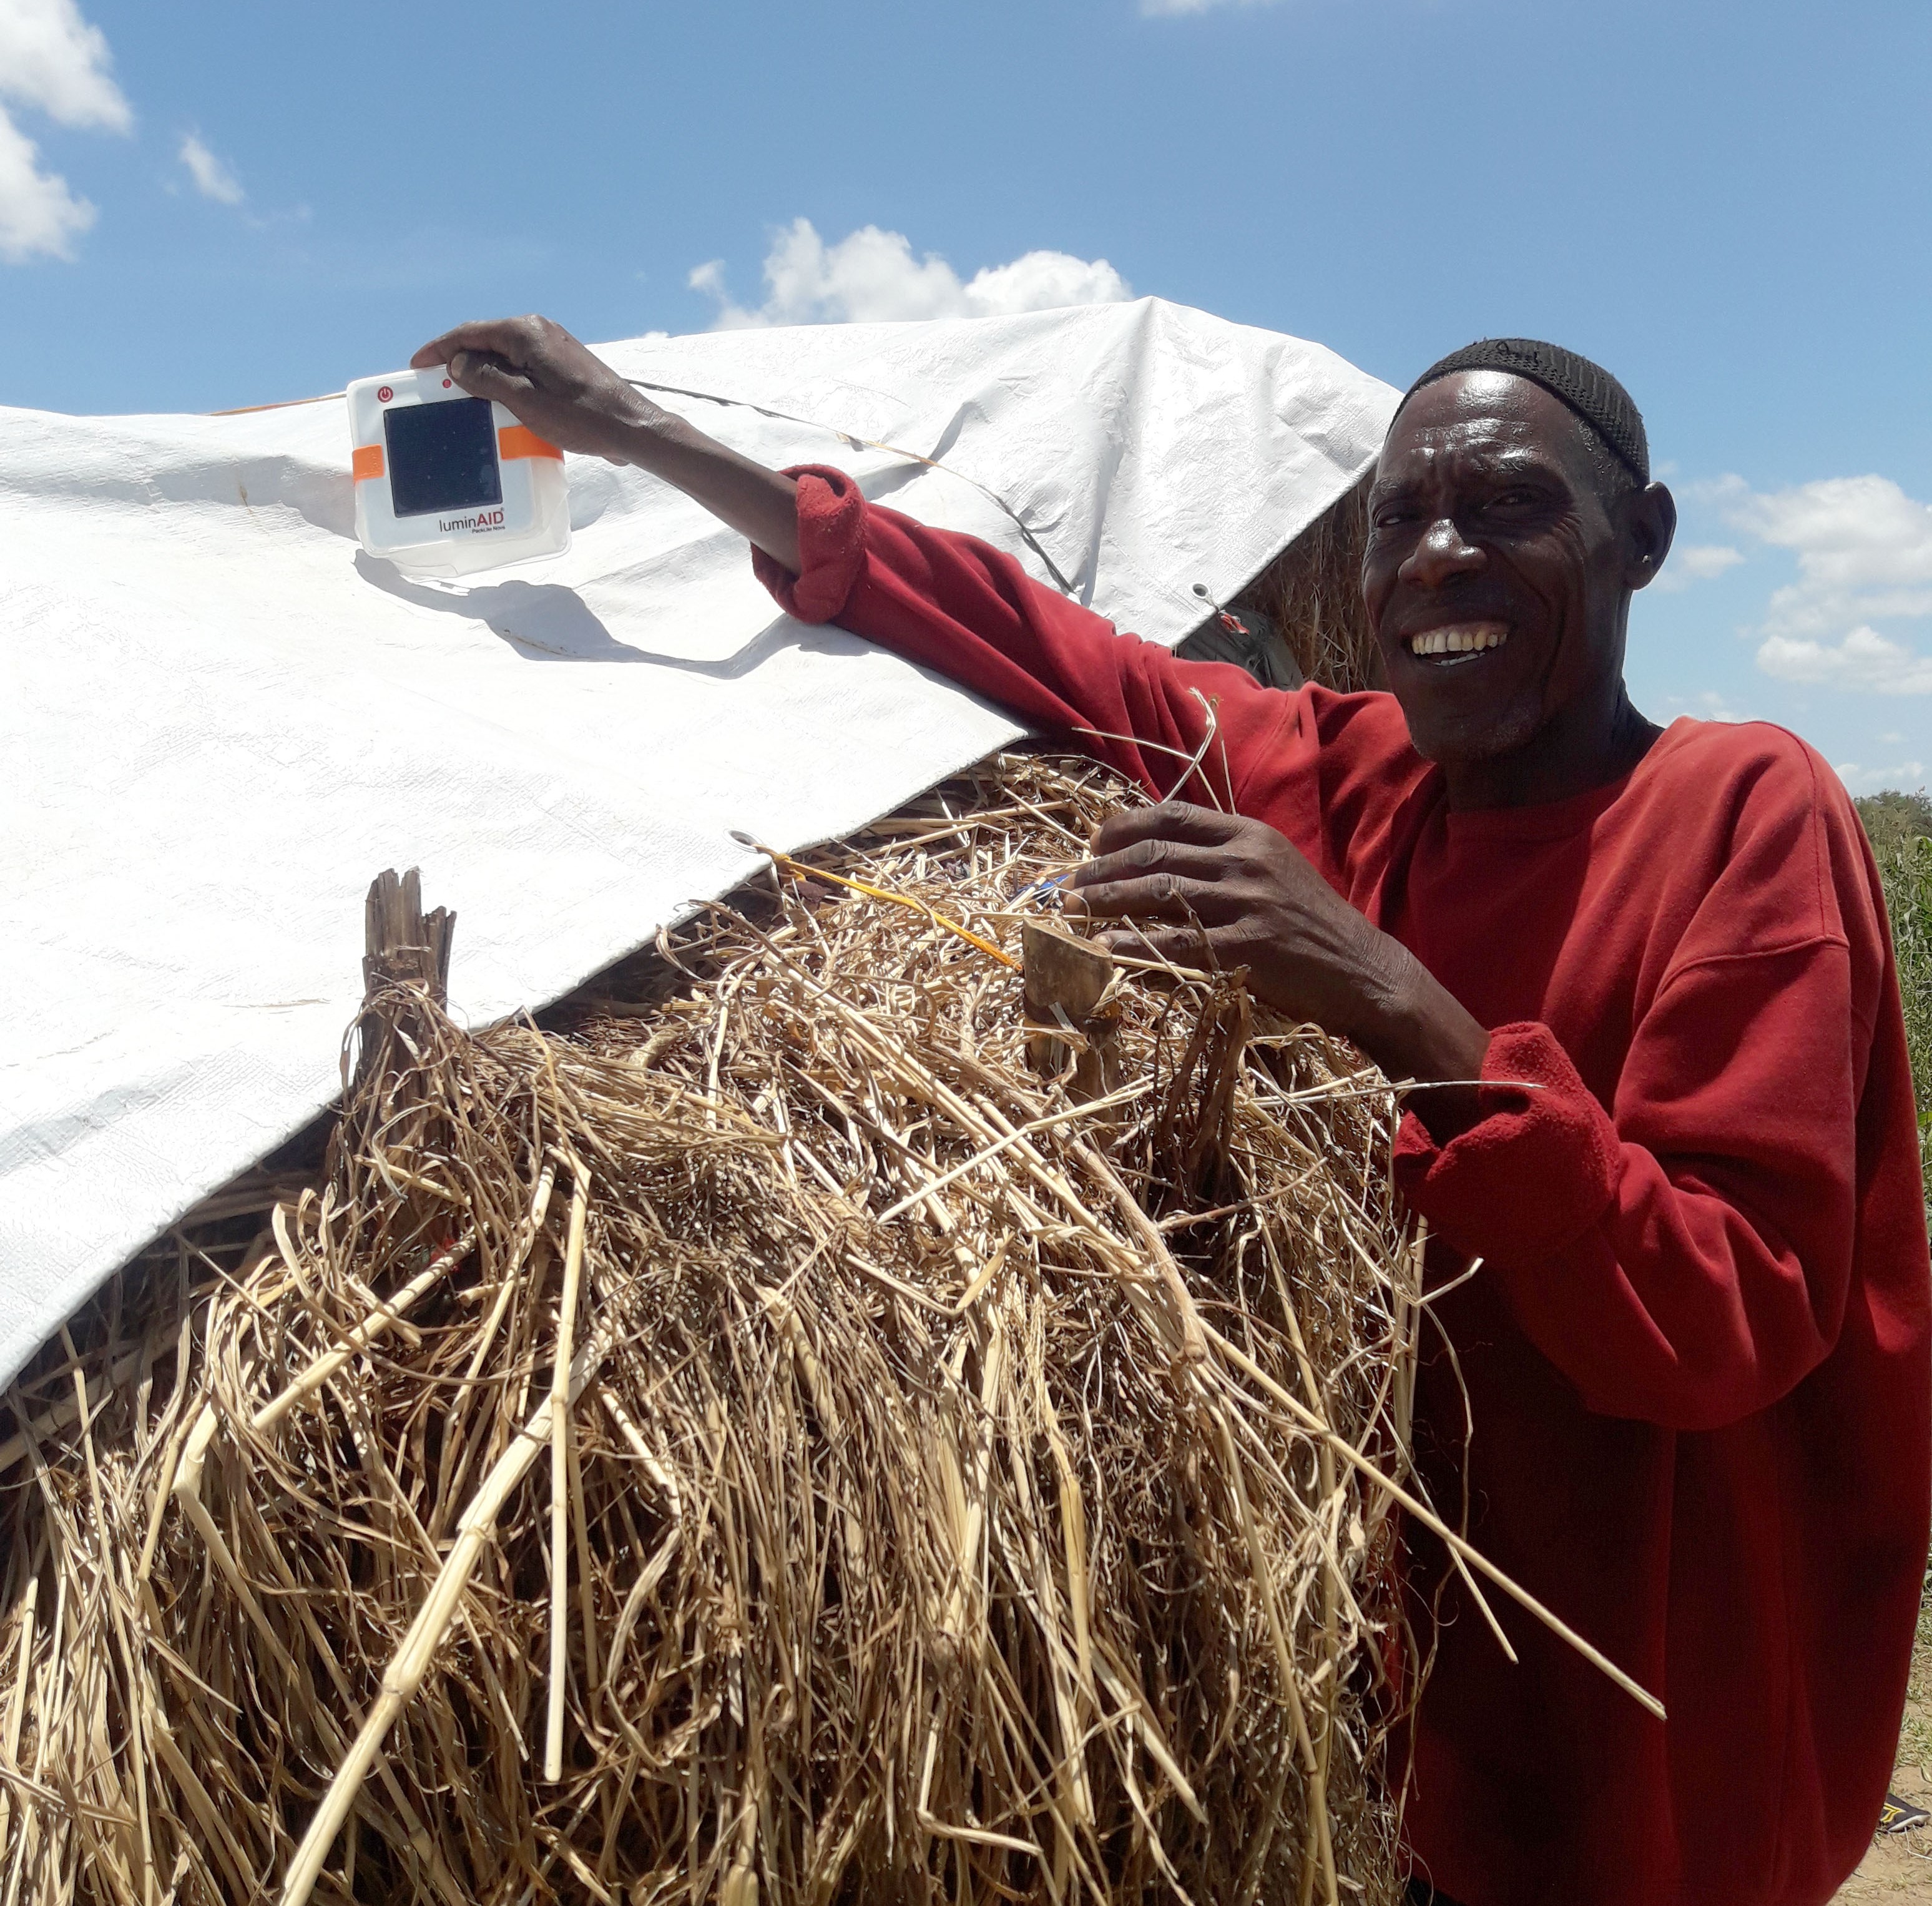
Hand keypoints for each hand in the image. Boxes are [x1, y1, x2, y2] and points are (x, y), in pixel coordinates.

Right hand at [410, 315, 665, 463]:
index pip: (470, 333)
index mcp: (526, 332)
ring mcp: (554, 346)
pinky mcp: (564, 364)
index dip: (439, 349)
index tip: (416, 365)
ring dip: (481, 372)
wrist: (630, 427)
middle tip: (433, 383)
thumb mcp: (525, 401)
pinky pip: (523, 366)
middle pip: (486, 341)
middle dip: (458, 360)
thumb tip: (458, 364)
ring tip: (459, 394)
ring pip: (504, 354)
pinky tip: (495, 400)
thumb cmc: (582, 417)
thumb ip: (487, 378)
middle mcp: (539, 330)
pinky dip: (504, 379)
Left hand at [1069, 803, 1392, 1029]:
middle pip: (1155, 854)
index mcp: (1249, 834)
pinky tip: (1103, 948)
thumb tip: (1158, 853)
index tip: (1093, 844)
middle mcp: (1245, 861)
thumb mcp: (1273, 869)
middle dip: (1102, 869)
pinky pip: (1175, 943)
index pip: (1173, 817)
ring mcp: (1246, 904)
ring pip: (1158, 892)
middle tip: (1068, 885)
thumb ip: (1223, 855)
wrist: (1362, 969)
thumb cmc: (1310, 922)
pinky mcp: (1246, 948)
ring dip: (1106, 901)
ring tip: (1072, 910)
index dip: (1124, 827)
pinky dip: (1133, 944)